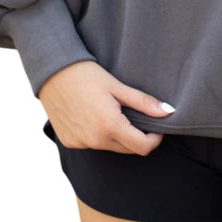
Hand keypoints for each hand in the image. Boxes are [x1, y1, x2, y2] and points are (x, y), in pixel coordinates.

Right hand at [38, 60, 173, 155]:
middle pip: (128, 149)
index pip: (143, 148)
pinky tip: (93, 116)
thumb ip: (144, 103)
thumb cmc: (87, 75)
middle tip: (135, 116)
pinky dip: (98, 135)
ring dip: (117, 136)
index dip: (154, 139)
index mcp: (110, 126)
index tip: (155, 127)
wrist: (53, 72)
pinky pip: (92, 145)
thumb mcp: (118, 87)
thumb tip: (168, 113)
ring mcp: (80, 143)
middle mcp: (94, 140)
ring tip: (112, 112)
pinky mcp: (69, 142)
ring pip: (110, 147)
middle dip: (137, 137)